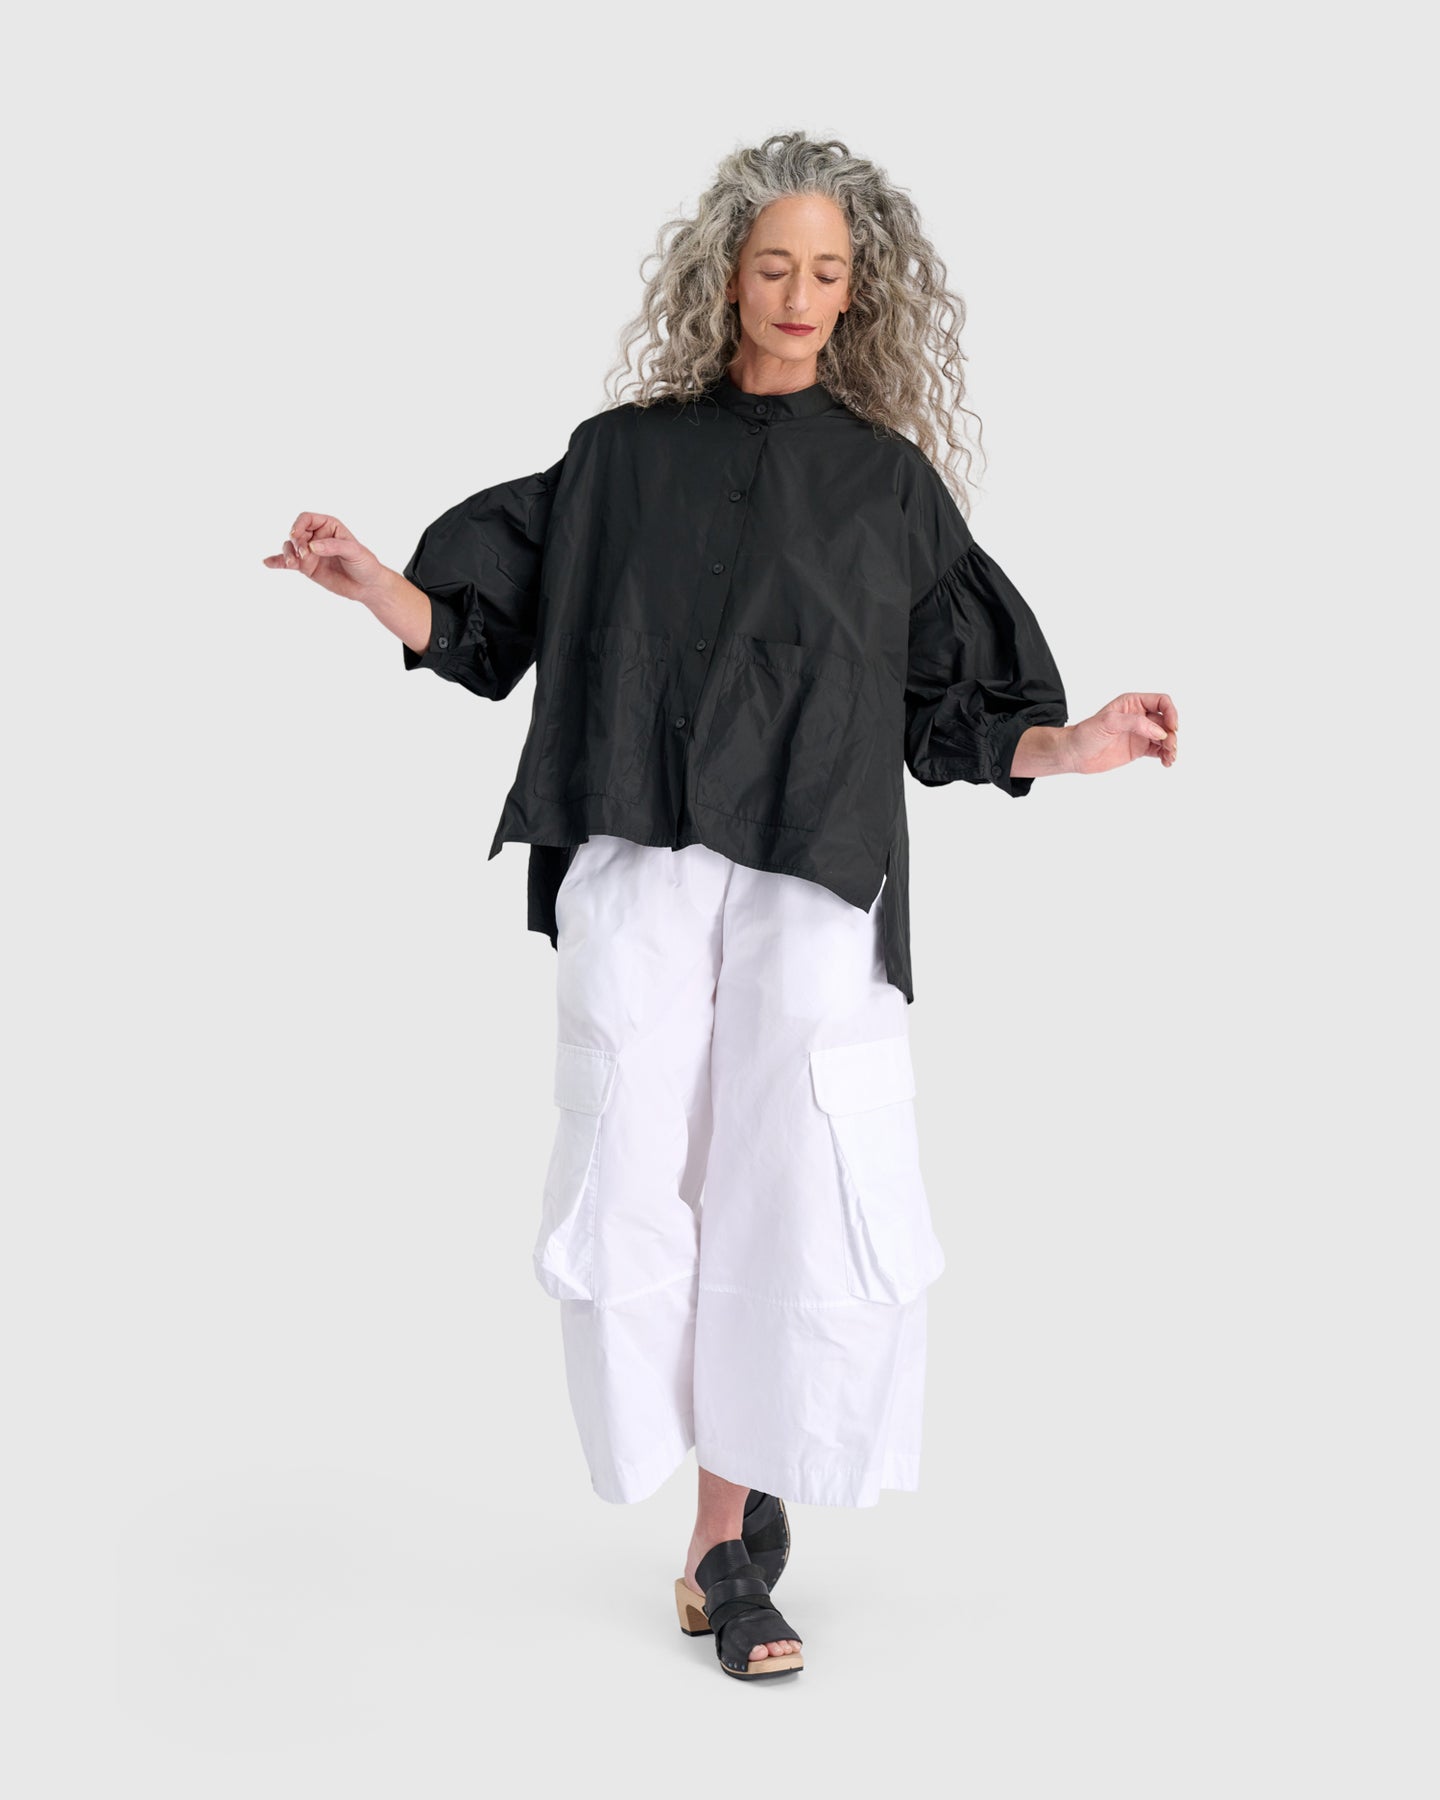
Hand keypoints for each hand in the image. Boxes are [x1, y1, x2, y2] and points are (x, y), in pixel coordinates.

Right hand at [261, 513, 386, 603]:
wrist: (368, 586)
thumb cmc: (365, 564)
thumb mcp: (354, 552)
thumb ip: (334, 546)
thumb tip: (312, 547)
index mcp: (329, 525)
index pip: (306, 519)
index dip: (299, 526)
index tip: (297, 537)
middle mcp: (317, 536)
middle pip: (296, 533)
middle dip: (295, 543)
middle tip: (303, 556)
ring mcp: (310, 552)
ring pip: (290, 547)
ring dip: (286, 554)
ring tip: (290, 564)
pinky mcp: (307, 567)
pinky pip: (288, 562)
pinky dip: (277, 562)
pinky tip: (267, 562)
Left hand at [1067, 692, 1178, 773]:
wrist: (1074, 754)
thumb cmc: (1086, 733)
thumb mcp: (1108, 722)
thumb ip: (1134, 723)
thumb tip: (1159, 731)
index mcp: (1132, 703)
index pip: (1161, 702)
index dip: (1171, 712)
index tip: (1172, 728)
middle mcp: (1139, 716)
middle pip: (1166, 721)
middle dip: (1171, 734)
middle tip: (1169, 748)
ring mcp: (1140, 733)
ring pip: (1165, 737)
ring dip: (1171, 746)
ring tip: (1169, 758)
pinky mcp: (1139, 749)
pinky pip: (1159, 750)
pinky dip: (1166, 755)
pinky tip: (1166, 762)